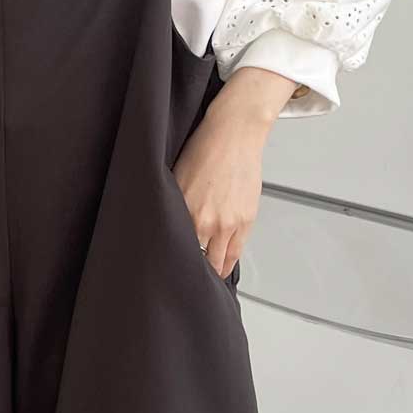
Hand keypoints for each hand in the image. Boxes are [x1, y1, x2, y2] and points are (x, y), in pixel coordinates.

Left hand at [171, 66, 298, 278]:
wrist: (234, 134)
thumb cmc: (204, 149)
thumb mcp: (175, 179)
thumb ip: (172, 207)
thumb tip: (165, 227)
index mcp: (185, 213)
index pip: (178, 252)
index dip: (174, 263)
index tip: (170, 269)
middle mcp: (207, 223)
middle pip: (200, 262)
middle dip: (194, 272)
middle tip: (187, 278)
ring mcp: (229, 223)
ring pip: (220, 261)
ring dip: (214, 270)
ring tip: (207, 277)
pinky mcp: (246, 219)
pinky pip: (237, 251)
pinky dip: (229, 261)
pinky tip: (222, 266)